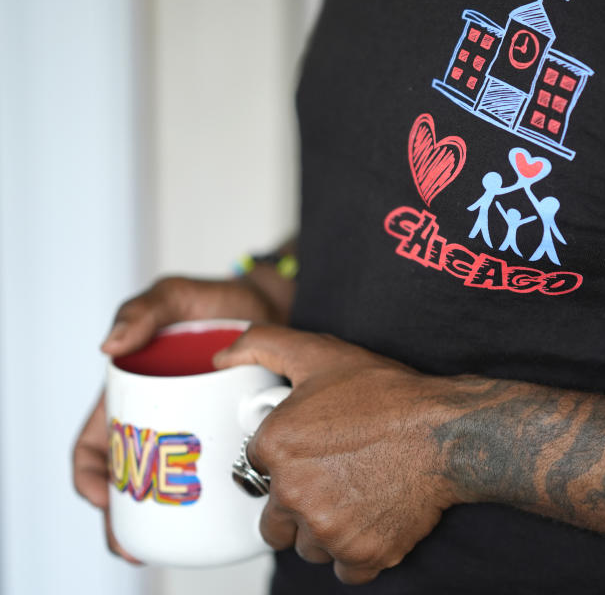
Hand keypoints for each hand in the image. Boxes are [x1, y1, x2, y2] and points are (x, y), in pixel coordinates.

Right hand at [73, 275, 282, 562]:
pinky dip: (216, 503)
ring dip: (168, 520)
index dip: (92, 477)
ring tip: (177, 539)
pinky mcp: (235, 439)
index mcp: (134, 398)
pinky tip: (227, 523)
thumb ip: (145, 308)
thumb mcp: (177, 296)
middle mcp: (164, 423)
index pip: (98, 446)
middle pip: (132, 480)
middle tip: (136, 542)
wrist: (278, 307)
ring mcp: (199, 434)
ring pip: (175, 487)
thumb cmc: (219, 301)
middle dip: (125, 517)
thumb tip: (109, 347)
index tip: (103, 498)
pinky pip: (220, 477)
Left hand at [213, 326, 461, 584]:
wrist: (445, 431)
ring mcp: (327, 529)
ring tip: (357, 497)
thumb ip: (261, 345)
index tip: (311, 453)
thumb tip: (221, 359)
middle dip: (297, 506)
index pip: (257, 471)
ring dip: (326, 532)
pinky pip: (345, 570)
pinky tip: (374, 520)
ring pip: (309, 548)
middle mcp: (293, 493)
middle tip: (333, 481)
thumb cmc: (389, 396)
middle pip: (275, 522)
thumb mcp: (321, 354)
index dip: (285, 462)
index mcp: (275, 447)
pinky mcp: (362, 553)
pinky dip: (358, 553)